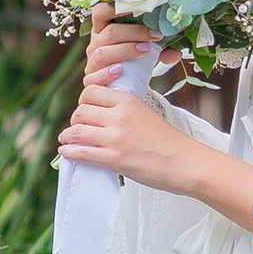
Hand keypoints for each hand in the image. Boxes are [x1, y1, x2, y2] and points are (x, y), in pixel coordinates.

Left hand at [58, 69, 187, 185]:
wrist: (185, 162)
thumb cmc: (169, 141)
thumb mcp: (146, 112)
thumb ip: (124, 109)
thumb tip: (103, 113)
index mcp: (128, 100)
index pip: (91, 91)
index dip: (84, 101)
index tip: (86, 110)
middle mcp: (119, 115)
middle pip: (80, 110)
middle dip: (76, 120)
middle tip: (78, 128)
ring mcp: (115, 137)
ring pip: (75, 130)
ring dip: (68, 136)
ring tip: (67, 140)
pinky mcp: (114, 158)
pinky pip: (81, 152)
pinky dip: (69, 152)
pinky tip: (67, 152)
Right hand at [81, 7, 156, 89]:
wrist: (119, 88)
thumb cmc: (131, 63)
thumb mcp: (144, 51)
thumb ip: (160, 49)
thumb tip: (177, 52)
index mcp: (103, 29)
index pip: (101, 12)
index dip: (114, 8)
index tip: (136, 7)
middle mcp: (95, 44)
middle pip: (110, 33)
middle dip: (134, 32)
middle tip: (156, 36)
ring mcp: (92, 62)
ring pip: (103, 53)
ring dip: (126, 50)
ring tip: (146, 50)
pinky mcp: (91, 80)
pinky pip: (94, 76)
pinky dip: (107, 73)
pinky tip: (121, 70)